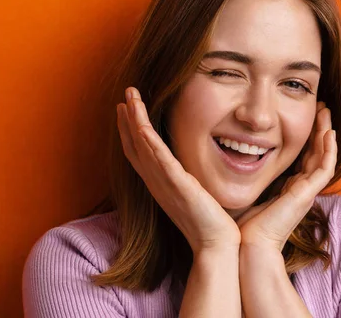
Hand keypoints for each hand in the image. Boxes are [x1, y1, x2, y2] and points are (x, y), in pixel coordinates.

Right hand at [117, 87, 240, 253]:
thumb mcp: (194, 195)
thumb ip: (188, 179)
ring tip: (130, 98)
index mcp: (159, 183)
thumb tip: (192, 168)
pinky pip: (159, 159)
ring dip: (135, 120)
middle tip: (125, 95)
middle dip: (128, 119)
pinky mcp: (177, 186)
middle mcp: (156, 182)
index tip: (126, 108)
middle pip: (134, 145)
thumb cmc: (208, 223)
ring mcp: (164, 183)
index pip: (139, 152)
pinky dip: (148, 141)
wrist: (215, 244)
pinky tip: (143, 125)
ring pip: (143, 146)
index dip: (130, 129)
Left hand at [236, 101, 336, 251]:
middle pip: (316, 154)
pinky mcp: (307, 194)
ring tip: (326, 112)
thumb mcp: (245, 192)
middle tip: (321, 108)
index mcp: (287, 189)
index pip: (302, 158)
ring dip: (326, 133)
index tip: (302, 117)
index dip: (305, 138)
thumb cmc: (243, 225)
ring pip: (324, 157)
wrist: (248, 245)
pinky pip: (325, 168)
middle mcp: (300, 189)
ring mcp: (306, 192)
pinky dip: (328, 150)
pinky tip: (328, 132)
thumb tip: (229, 158)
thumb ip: (244, 177)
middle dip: (318, 130)